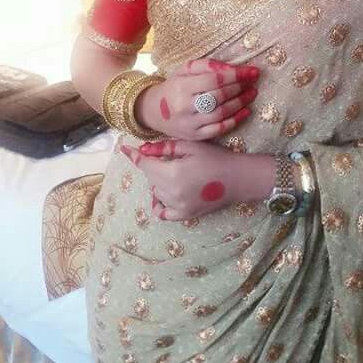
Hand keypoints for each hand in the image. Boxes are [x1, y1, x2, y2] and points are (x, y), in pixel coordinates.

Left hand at [120, 137, 274, 221]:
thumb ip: (164, 149)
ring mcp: (177, 207)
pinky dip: (161, 203)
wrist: (238, 178)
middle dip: (154, 166)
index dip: (133, 155)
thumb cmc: (215, 157)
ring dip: (160, 182)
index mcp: (171, 174)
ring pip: (156, 192)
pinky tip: (166, 194)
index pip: (144, 164)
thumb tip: (142, 149)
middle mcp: (171, 193)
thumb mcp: (190, 146)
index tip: (124, 149)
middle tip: (171, 158)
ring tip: (176, 172)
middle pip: (150, 178)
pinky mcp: (185, 215)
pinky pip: (163, 212)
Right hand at [134, 58, 259, 141]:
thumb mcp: (185, 70)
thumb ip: (207, 66)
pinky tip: (246, 111)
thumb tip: (232, 68)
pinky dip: (235, 120)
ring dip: (241, 103)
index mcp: (182, 87)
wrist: (153, 111)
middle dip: (240, 87)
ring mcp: (190, 124)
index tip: (252, 71)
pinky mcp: (195, 136)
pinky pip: (219, 129)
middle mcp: (185, 106)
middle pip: (219, 96)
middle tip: (253, 81)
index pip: (214, 80)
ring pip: (221, 113)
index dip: (236, 75)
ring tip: (252, 93)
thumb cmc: (174, 87)